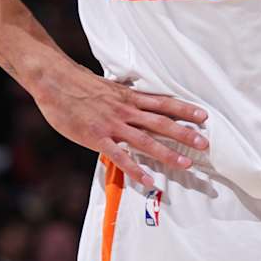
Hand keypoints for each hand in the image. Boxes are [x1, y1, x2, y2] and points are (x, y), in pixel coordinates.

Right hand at [30, 65, 206, 188]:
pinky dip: (135, 169)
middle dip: (185, 134)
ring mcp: (112, 125)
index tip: (204, 116)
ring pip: (146, 141)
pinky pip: (120, 156)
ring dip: (167, 153)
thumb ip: (125, 96)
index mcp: (130, 97)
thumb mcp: (109, 86)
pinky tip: (149, 180)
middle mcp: (126, 110)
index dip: (185, 109)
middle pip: (162, 123)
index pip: (164, 103)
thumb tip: (137, 97)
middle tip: (205, 144)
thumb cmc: (79, 84)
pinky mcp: (97, 137)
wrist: (55, 81)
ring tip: (186, 164)